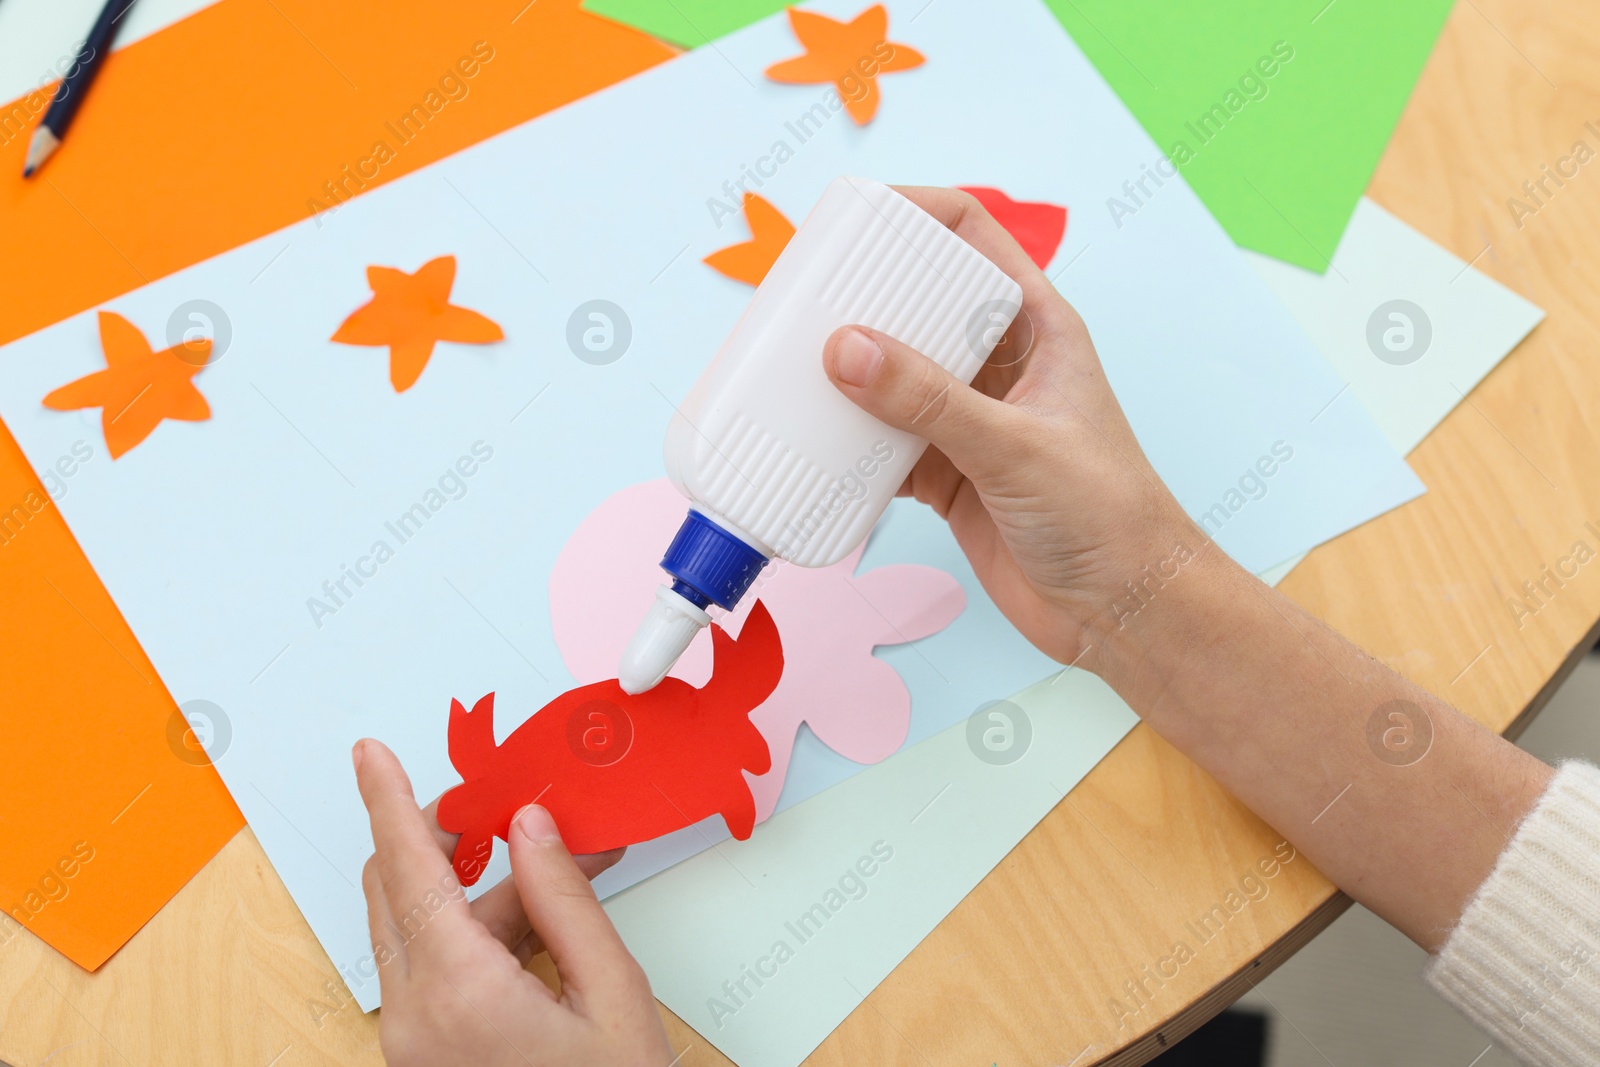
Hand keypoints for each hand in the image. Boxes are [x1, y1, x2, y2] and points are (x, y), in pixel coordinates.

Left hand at [353, 739, 675, 1066]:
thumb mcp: (614, 996)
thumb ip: (566, 900)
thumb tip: (530, 827)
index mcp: (459, 993)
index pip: (409, 869)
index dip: (386, 800)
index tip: (370, 751)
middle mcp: (415, 1017)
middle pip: (398, 891)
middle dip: (443, 836)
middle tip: (501, 805)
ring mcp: (414, 1041)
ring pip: (419, 929)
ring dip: (475, 889)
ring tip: (562, 871)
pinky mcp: (426, 1055)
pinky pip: (434, 970)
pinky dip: (479, 935)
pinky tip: (545, 925)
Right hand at [823, 185, 1198, 663]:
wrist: (1123, 610)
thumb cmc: (1109, 515)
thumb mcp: (1015, 446)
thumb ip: (930, 400)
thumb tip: (849, 349)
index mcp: (1036, 327)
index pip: (972, 238)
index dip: (915, 214)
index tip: (856, 219)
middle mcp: (998, 365)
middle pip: (918, 305)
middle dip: (862, 300)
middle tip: (803, 300)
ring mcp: (970, 420)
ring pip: (893, 377)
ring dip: (847, 377)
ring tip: (791, 370)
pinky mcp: (948, 474)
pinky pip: (883, 445)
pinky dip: (849, 447)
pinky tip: (815, 445)